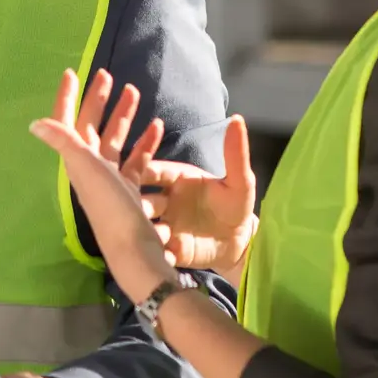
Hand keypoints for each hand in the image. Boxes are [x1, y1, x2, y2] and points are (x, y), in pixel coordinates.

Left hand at [28, 68, 179, 304]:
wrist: (134, 249)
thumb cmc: (110, 207)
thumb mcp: (85, 169)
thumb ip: (63, 143)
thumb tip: (34, 123)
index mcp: (77, 161)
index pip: (67, 122)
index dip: (67, 97)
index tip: (71, 72)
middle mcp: (90, 169)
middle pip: (91, 126)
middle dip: (97, 100)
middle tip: (106, 75)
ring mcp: (111, 180)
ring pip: (115, 139)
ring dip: (123, 116)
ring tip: (134, 91)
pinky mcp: (130, 191)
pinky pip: (137, 159)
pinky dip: (145, 141)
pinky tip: (156, 126)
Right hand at [134, 116, 257, 275]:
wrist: (241, 241)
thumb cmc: (236, 204)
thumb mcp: (240, 180)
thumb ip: (236, 153)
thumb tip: (237, 119)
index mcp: (176, 178)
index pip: (154, 170)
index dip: (144, 170)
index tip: (135, 171)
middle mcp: (164, 199)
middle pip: (143, 198)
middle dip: (135, 203)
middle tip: (135, 209)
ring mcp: (164, 224)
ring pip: (145, 225)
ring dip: (142, 230)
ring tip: (145, 236)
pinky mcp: (168, 249)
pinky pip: (155, 250)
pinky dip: (152, 254)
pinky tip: (153, 258)